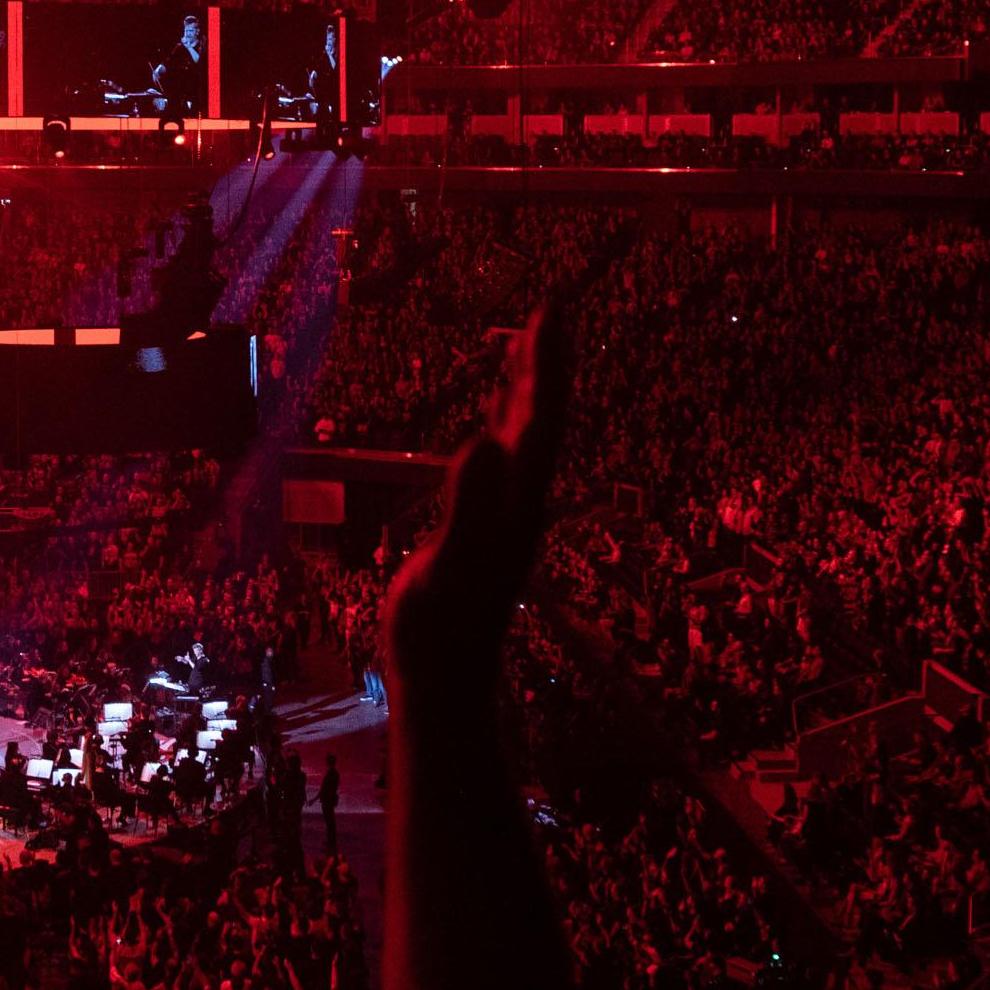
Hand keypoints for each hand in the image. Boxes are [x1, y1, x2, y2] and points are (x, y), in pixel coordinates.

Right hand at [385, 307, 568, 707]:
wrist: (443, 678)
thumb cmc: (439, 627)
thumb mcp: (449, 563)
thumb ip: (468, 506)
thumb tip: (485, 446)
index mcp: (517, 503)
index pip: (540, 422)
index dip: (545, 367)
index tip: (549, 314)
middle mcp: (520, 503)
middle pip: (542, 422)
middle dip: (544, 366)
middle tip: (549, 311)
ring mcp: (504, 515)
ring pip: (524, 439)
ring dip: (526, 390)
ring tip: (526, 347)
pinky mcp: (484, 526)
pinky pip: (500, 460)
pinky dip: (500, 425)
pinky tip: (493, 416)